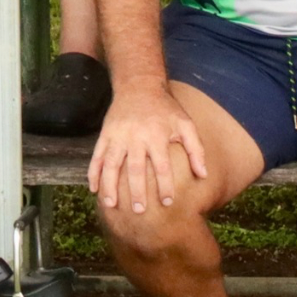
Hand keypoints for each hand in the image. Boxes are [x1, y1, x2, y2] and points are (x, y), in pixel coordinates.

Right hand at [87, 84, 207, 213]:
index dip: (165, 185)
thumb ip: (195, 149)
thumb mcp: (185, 123)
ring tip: (111, 206)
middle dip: (137, 191)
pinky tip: (94, 189)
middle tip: (139, 211)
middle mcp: (135, 136)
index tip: (168, 202)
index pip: (161, 165)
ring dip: (110, 185)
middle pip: (135, 168)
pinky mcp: (105, 134)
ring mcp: (117, 136)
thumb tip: (203, 175)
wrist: (139, 85)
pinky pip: (97, 156)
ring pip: (111, 164)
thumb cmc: (165, 108)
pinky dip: (93, 173)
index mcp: (156, 135)